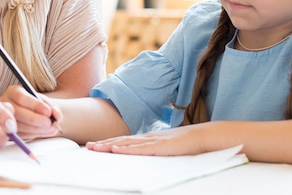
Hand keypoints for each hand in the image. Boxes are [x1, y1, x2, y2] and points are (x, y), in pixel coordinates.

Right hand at [0, 85, 61, 139]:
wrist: (35, 113)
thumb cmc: (38, 105)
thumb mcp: (44, 101)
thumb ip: (52, 106)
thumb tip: (57, 115)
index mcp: (13, 92)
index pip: (21, 98)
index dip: (35, 105)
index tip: (48, 111)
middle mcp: (5, 104)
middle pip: (17, 112)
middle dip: (35, 119)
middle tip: (50, 123)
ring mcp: (4, 119)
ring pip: (18, 126)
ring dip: (37, 129)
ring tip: (52, 129)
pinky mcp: (7, 132)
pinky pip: (19, 135)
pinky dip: (34, 135)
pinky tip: (45, 132)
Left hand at [86, 123, 207, 155]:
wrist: (204, 136)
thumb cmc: (186, 144)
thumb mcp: (167, 148)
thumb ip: (155, 150)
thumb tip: (144, 155)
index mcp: (148, 139)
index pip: (125, 141)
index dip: (109, 143)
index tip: (96, 146)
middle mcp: (147, 138)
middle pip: (122, 141)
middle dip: (104, 144)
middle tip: (88, 147)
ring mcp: (153, 141)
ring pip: (127, 144)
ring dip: (110, 146)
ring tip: (96, 148)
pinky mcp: (161, 146)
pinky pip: (141, 149)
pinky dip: (128, 149)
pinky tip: (117, 149)